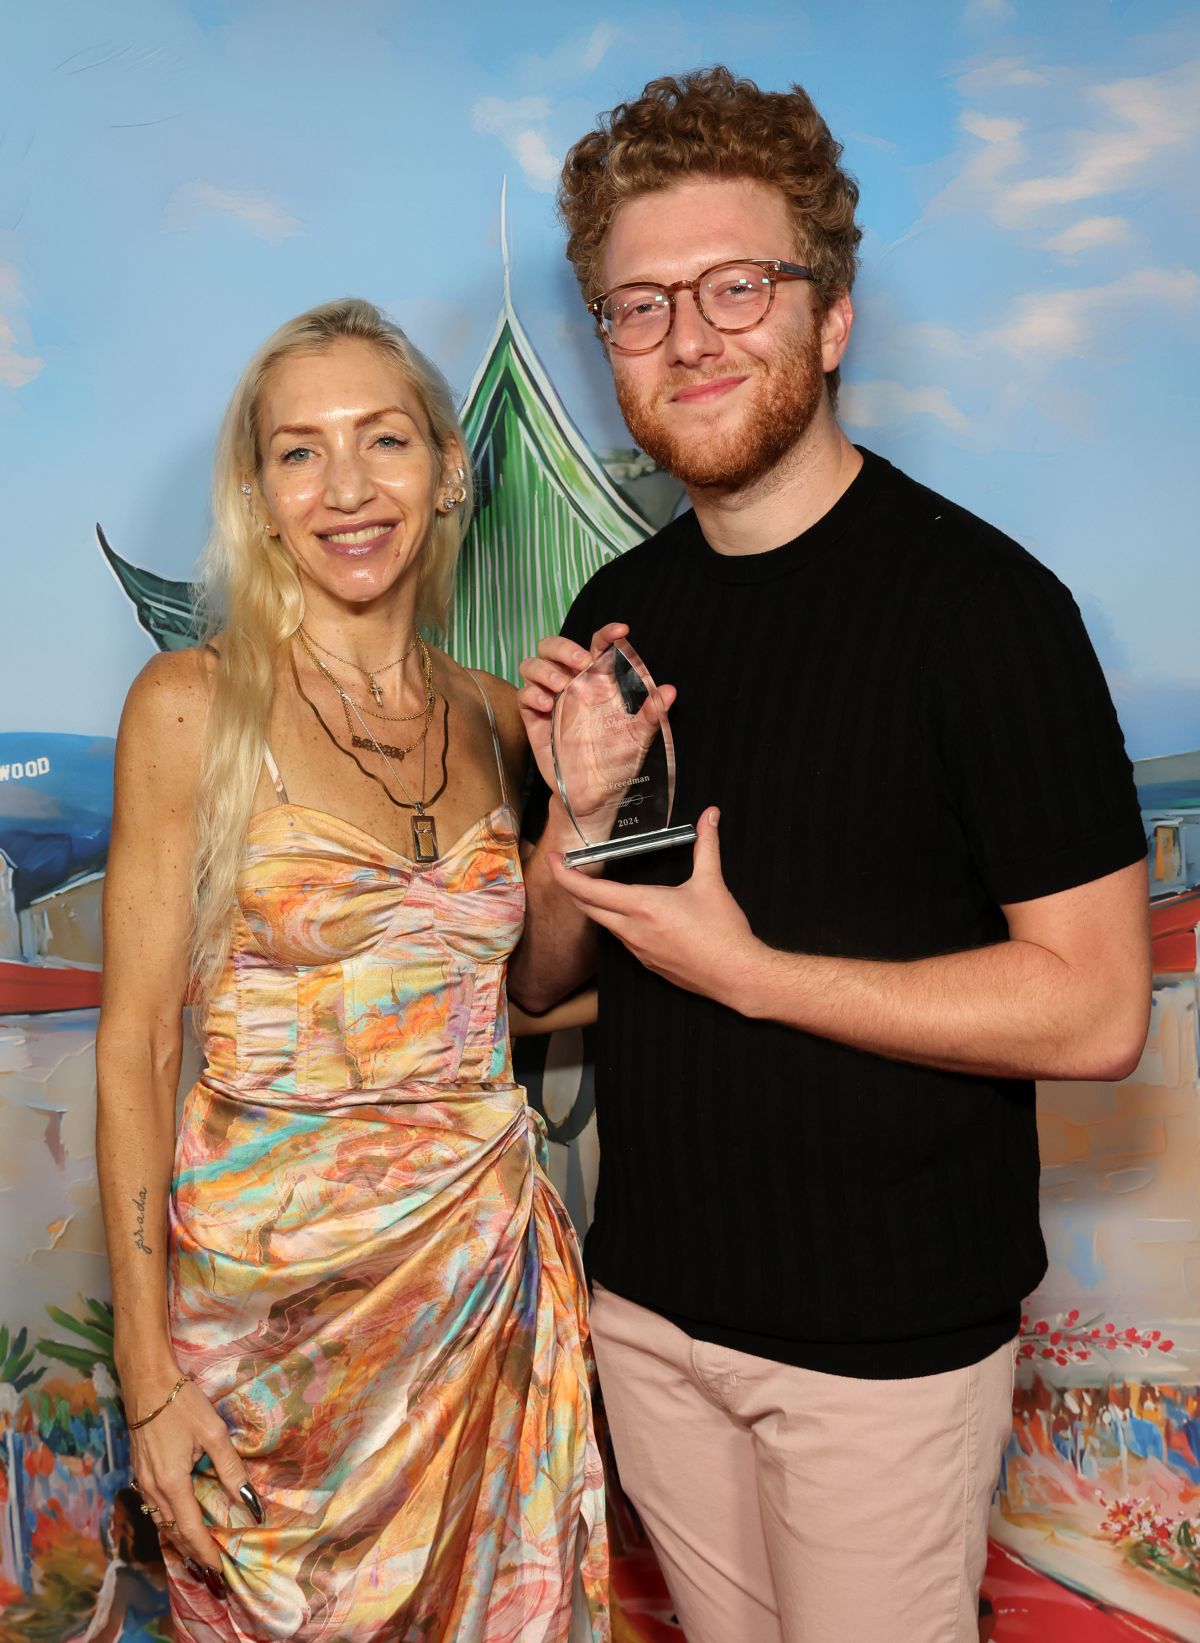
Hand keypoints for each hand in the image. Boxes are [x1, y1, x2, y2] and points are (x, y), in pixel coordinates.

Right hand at [126, 1366, 263, 1598]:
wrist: (146, 1383)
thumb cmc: (181, 1403)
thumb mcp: (213, 1432)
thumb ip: (230, 1469)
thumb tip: (249, 1501)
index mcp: (171, 1483)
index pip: (190, 1529)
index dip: (206, 1551)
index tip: (220, 1568)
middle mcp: (152, 1489)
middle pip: (174, 1531)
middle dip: (193, 1550)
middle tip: (214, 1566)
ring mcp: (143, 1481)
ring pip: (162, 1521)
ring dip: (181, 1537)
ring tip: (201, 1549)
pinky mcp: (140, 1472)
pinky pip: (156, 1507)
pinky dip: (170, 1520)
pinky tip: (183, 1519)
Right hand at [517, 623, 676, 800]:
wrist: (595, 797)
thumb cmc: (619, 763)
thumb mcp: (639, 739)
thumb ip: (651, 714)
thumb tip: (670, 691)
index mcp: (600, 684)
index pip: (598, 647)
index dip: (606, 633)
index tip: (620, 631)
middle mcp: (574, 687)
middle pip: (554, 648)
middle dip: (563, 648)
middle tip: (581, 663)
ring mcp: (552, 702)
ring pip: (533, 665)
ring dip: (544, 669)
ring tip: (561, 686)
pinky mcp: (536, 721)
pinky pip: (523, 696)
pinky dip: (532, 694)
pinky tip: (547, 706)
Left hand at [547, 807, 759, 1005]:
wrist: (735, 975)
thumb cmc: (722, 933)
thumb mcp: (712, 883)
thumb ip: (707, 845)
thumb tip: (710, 816)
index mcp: (642, 907)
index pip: (589, 891)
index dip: (565, 875)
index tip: (555, 861)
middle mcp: (632, 930)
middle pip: (587, 908)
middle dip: (573, 888)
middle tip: (568, 870)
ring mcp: (637, 950)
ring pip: (604, 924)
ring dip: (595, 906)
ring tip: (596, 888)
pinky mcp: (647, 963)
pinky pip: (622, 940)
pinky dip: (616, 923)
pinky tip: (628, 914)